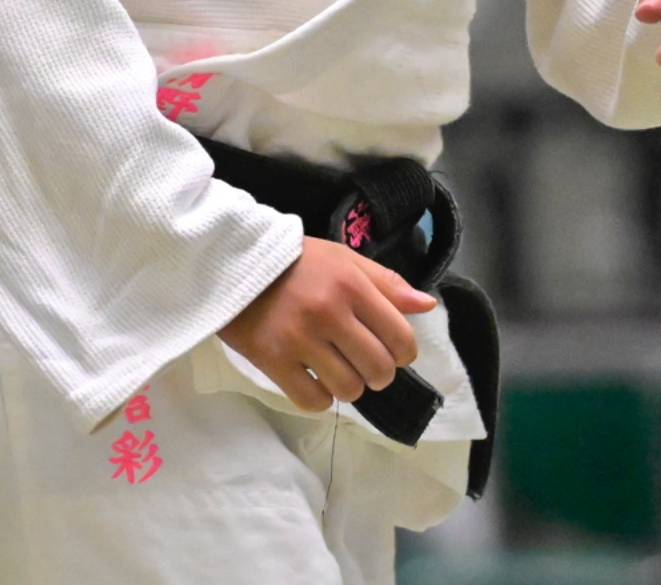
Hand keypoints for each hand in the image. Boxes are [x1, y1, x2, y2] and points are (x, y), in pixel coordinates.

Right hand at [218, 238, 436, 412]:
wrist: (233, 264)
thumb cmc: (296, 262)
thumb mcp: (344, 260)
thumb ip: (387, 284)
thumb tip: (427, 306)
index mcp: (352, 285)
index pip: (400, 337)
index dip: (404, 353)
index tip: (392, 351)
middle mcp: (329, 313)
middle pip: (378, 369)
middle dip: (379, 374)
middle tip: (366, 366)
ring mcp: (299, 339)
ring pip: (348, 389)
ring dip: (350, 387)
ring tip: (338, 372)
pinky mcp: (272, 360)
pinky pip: (312, 400)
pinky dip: (319, 399)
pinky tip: (313, 382)